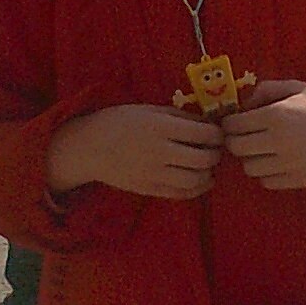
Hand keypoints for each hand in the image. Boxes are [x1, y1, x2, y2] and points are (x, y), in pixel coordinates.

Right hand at [47, 104, 223, 199]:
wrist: (88, 147)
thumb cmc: (119, 122)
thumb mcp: (148, 110)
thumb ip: (178, 116)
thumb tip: (207, 124)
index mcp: (160, 127)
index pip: (203, 134)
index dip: (217, 134)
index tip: (217, 133)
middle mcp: (159, 152)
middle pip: (203, 159)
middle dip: (216, 154)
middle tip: (215, 149)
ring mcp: (154, 174)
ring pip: (195, 180)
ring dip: (208, 174)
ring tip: (207, 166)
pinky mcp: (149, 190)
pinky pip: (181, 194)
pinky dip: (197, 189)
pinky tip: (200, 180)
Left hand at [220, 80, 305, 190]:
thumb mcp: (295, 87)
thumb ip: (265, 90)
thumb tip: (243, 106)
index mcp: (277, 116)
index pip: (234, 125)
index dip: (229, 122)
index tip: (234, 121)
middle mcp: (280, 142)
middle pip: (236, 148)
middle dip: (234, 140)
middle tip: (243, 135)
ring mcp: (288, 164)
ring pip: (248, 168)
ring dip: (250, 158)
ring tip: (260, 149)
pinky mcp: (296, 180)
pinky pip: (266, 181)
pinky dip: (266, 172)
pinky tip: (275, 160)